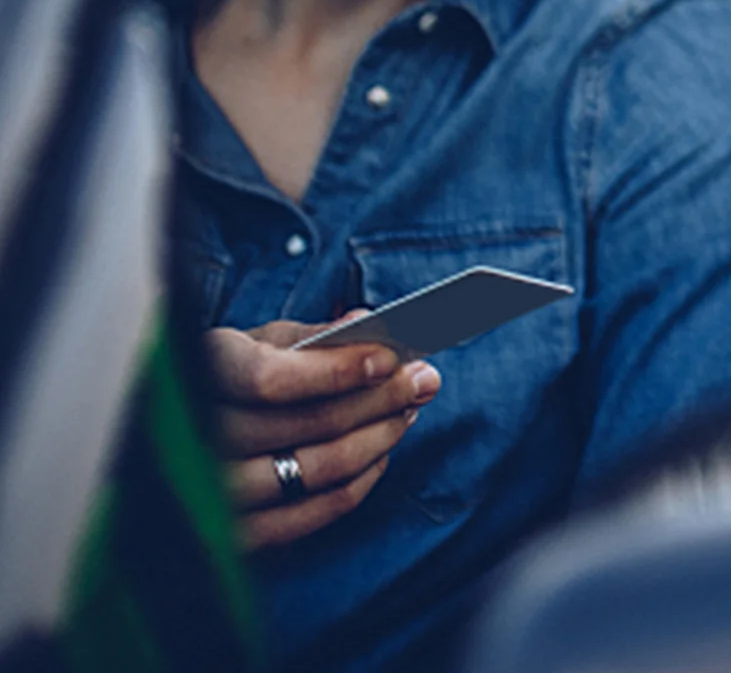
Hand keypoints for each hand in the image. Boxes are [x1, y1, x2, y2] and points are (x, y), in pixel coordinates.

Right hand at [206, 319, 440, 549]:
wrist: (181, 427)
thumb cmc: (234, 373)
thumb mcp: (260, 341)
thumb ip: (312, 335)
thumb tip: (366, 323)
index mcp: (203, 372)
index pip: (271, 380)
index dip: (336, 371)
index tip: (391, 358)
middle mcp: (200, 436)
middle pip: (307, 424)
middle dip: (380, 398)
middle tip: (423, 379)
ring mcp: (213, 491)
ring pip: (318, 470)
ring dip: (378, 438)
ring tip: (407, 411)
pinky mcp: (234, 533)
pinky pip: (310, 515)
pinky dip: (357, 483)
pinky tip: (380, 455)